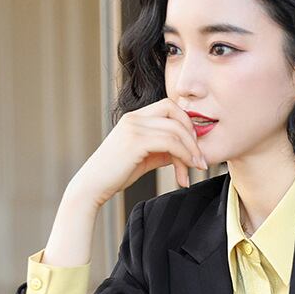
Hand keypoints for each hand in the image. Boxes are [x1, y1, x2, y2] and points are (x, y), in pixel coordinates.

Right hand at [73, 98, 207, 208]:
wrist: (93, 185)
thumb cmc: (117, 174)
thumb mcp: (145, 158)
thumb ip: (164, 150)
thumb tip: (186, 152)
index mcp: (135, 117)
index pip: (169, 107)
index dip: (187, 124)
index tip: (194, 147)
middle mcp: (134, 117)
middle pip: (175, 112)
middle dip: (193, 135)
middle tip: (200, 159)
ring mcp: (134, 127)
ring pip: (176, 130)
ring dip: (192, 151)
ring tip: (196, 169)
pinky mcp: (135, 141)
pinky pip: (170, 143)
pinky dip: (184, 157)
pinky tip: (185, 174)